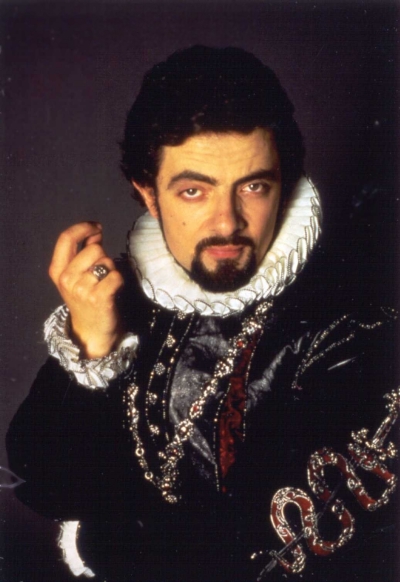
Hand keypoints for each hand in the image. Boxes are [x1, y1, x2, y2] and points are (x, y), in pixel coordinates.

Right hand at [49, 222, 124, 357]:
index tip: (96, 227)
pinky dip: (119, 281)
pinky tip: (113, 291)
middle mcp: (67, 279)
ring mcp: (81, 289)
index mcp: (58, 271)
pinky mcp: (99, 297)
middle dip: (103, 257)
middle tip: (102, 274)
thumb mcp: (77, 276)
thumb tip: (95, 231)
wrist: (93, 333)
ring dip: (112, 270)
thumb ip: (84, 252)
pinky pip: (116, 275)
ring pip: (107, 262)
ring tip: (106, 285)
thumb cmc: (88, 301)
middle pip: (94, 249)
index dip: (83, 228)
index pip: (66, 238)